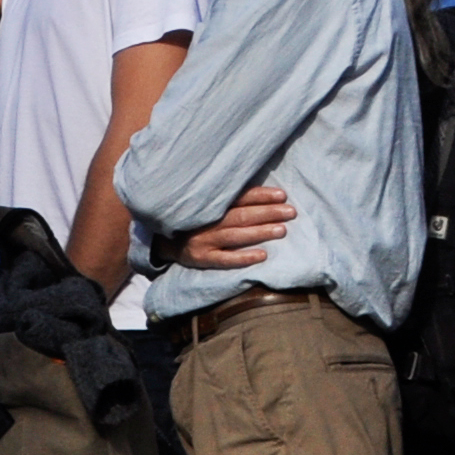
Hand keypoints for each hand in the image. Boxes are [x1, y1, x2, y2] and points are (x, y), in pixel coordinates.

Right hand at [165, 184, 299, 268]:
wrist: (163, 240)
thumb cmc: (195, 220)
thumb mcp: (207, 205)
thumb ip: (229, 200)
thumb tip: (266, 195)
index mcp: (209, 205)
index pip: (239, 198)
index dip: (261, 196)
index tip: (282, 195)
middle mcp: (206, 221)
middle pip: (241, 216)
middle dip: (268, 213)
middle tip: (291, 212)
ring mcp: (203, 240)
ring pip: (235, 235)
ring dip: (260, 232)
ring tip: (282, 230)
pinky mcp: (201, 258)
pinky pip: (225, 259)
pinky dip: (244, 257)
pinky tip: (262, 255)